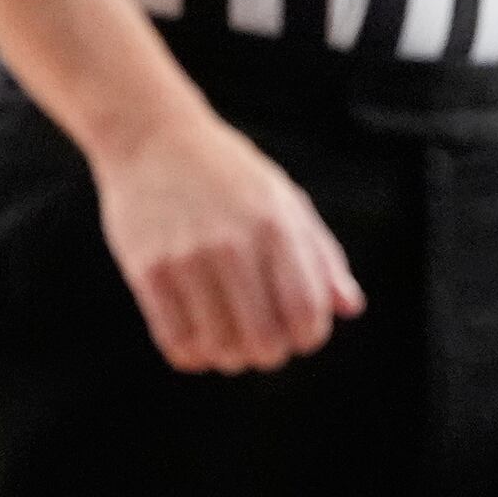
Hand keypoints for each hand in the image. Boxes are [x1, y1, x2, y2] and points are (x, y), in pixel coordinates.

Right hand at [88, 113, 362, 372]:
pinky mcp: (147, 272)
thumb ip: (322, 256)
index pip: (306, 311)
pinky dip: (194, 355)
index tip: (300, 332)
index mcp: (276, 225)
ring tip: (232, 342)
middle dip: (271, 353)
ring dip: (231, 357)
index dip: (309, 336)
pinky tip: (201, 340)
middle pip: (263, 341)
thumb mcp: (286, 201)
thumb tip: (350, 308)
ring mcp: (186, 259)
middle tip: (264, 342)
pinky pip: (176, 343)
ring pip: (219, 348)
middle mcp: (232, 244)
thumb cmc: (230, 175)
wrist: (153, 139)